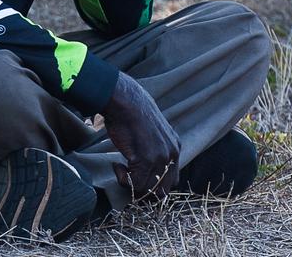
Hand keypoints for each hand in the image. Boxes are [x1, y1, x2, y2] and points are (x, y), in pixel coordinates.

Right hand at [102, 72, 180, 198]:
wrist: (125, 102)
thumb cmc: (132, 114)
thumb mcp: (153, 132)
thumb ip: (157, 149)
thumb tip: (147, 168)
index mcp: (175, 147)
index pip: (171, 179)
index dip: (154, 183)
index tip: (137, 176)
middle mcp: (172, 154)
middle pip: (163, 189)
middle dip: (144, 189)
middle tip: (128, 179)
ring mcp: (161, 158)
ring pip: (148, 190)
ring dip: (131, 184)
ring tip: (121, 167)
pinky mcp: (146, 160)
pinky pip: (135, 185)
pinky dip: (122, 179)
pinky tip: (116, 165)